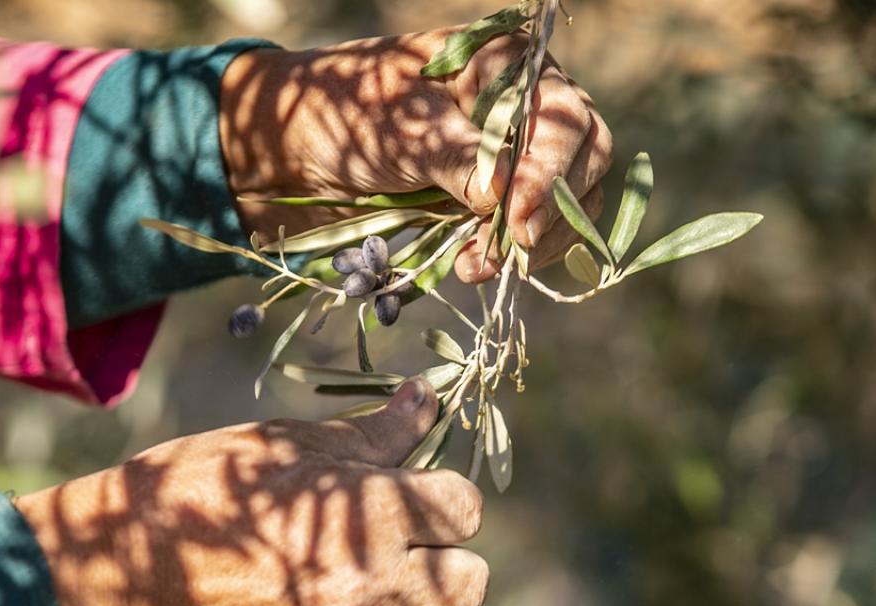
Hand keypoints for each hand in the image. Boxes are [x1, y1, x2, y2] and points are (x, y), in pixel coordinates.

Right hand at [15, 378, 487, 605]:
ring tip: (384, 600)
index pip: (465, 508)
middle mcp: (372, 583)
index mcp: (369, 513)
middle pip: (471, 583)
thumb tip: (427, 397)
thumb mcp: (288, 444)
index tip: (412, 496)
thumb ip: (371, 433)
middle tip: (403, 548)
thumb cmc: (203, 485)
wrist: (123, 563)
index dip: (443, 497)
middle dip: (445, 559)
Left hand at [220, 25, 611, 280]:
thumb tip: (500, 195)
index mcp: (503, 66)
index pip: (563, 115)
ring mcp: (511, 160)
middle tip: (512, 244)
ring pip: (569, 202)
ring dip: (535, 241)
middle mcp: (521, 109)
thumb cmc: (340, 116)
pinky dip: (511, 256)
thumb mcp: (398, 128)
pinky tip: (476, 268)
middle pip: (585, 157)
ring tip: (481, 265)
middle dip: (553, 207)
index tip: (516, 214)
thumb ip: (454, 158)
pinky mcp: (490, 206)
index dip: (550, 169)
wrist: (290, 154)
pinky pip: (530, 233)